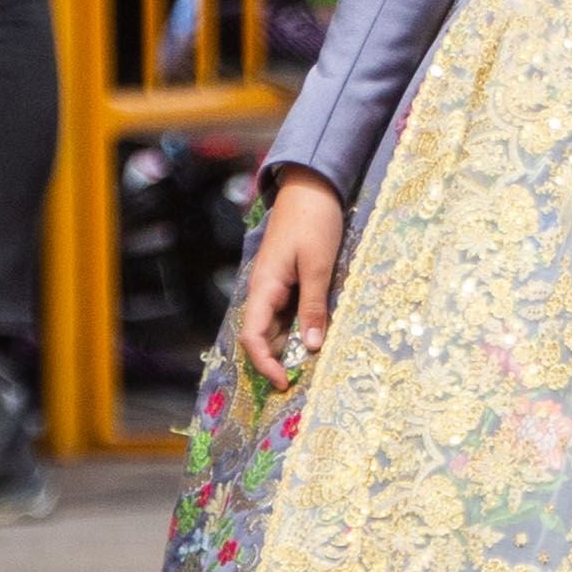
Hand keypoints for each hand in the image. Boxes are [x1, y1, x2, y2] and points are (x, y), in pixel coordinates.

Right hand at [236, 173, 346, 373]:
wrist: (312, 187)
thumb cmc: (314, 222)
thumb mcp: (318, 266)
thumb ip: (314, 306)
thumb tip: (313, 346)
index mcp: (264, 288)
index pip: (253, 337)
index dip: (265, 364)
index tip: (284, 383)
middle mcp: (264, 291)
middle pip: (263, 336)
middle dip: (278, 360)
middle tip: (304, 381)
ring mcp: (275, 286)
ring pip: (277, 326)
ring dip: (290, 346)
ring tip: (312, 365)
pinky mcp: (288, 280)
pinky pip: (288, 312)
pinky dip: (299, 327)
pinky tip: (317, 336)